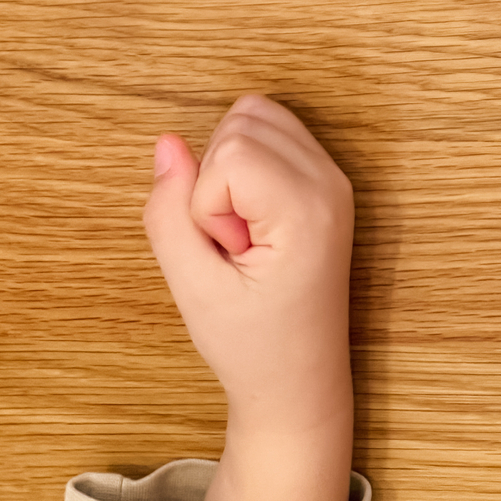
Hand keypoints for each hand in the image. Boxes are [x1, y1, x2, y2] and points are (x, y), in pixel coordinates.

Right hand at [144, 94, 354, 500]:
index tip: (228, 254)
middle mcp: (330, 179)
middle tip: (236, 246)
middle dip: (218, 181)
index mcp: (308, 207)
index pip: (229, 152)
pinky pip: (269, 132)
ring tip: (246, 237)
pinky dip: (246, 168)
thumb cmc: (251, 347)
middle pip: (241, 120)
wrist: (299, 383)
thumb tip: (167, 143)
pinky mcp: (324, 178)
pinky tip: (254, 224)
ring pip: (254, 116)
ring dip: (230, 171)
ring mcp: (333, 175)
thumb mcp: (193, 291)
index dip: (206, 204)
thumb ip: (168, 215)